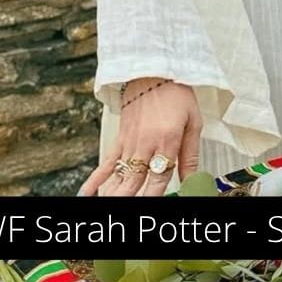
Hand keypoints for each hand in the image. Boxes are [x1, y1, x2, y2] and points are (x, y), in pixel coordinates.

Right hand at [80, 78, 201, 195]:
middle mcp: (146, 144)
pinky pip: (106, 164)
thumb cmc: (176, 94)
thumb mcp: (193, 122)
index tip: (156, 207)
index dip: (156, 197)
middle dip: (131, 200)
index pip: (160, 178)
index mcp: (168, 140)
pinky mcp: (120, 139)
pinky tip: (87, 194)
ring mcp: (130, 142)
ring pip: (119, 177)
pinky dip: (95, 181)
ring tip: (109, 207)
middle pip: (136, 182)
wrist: (153, 70)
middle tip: (128, 212)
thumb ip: (191, 154)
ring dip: (114, 195)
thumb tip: (192, 180)